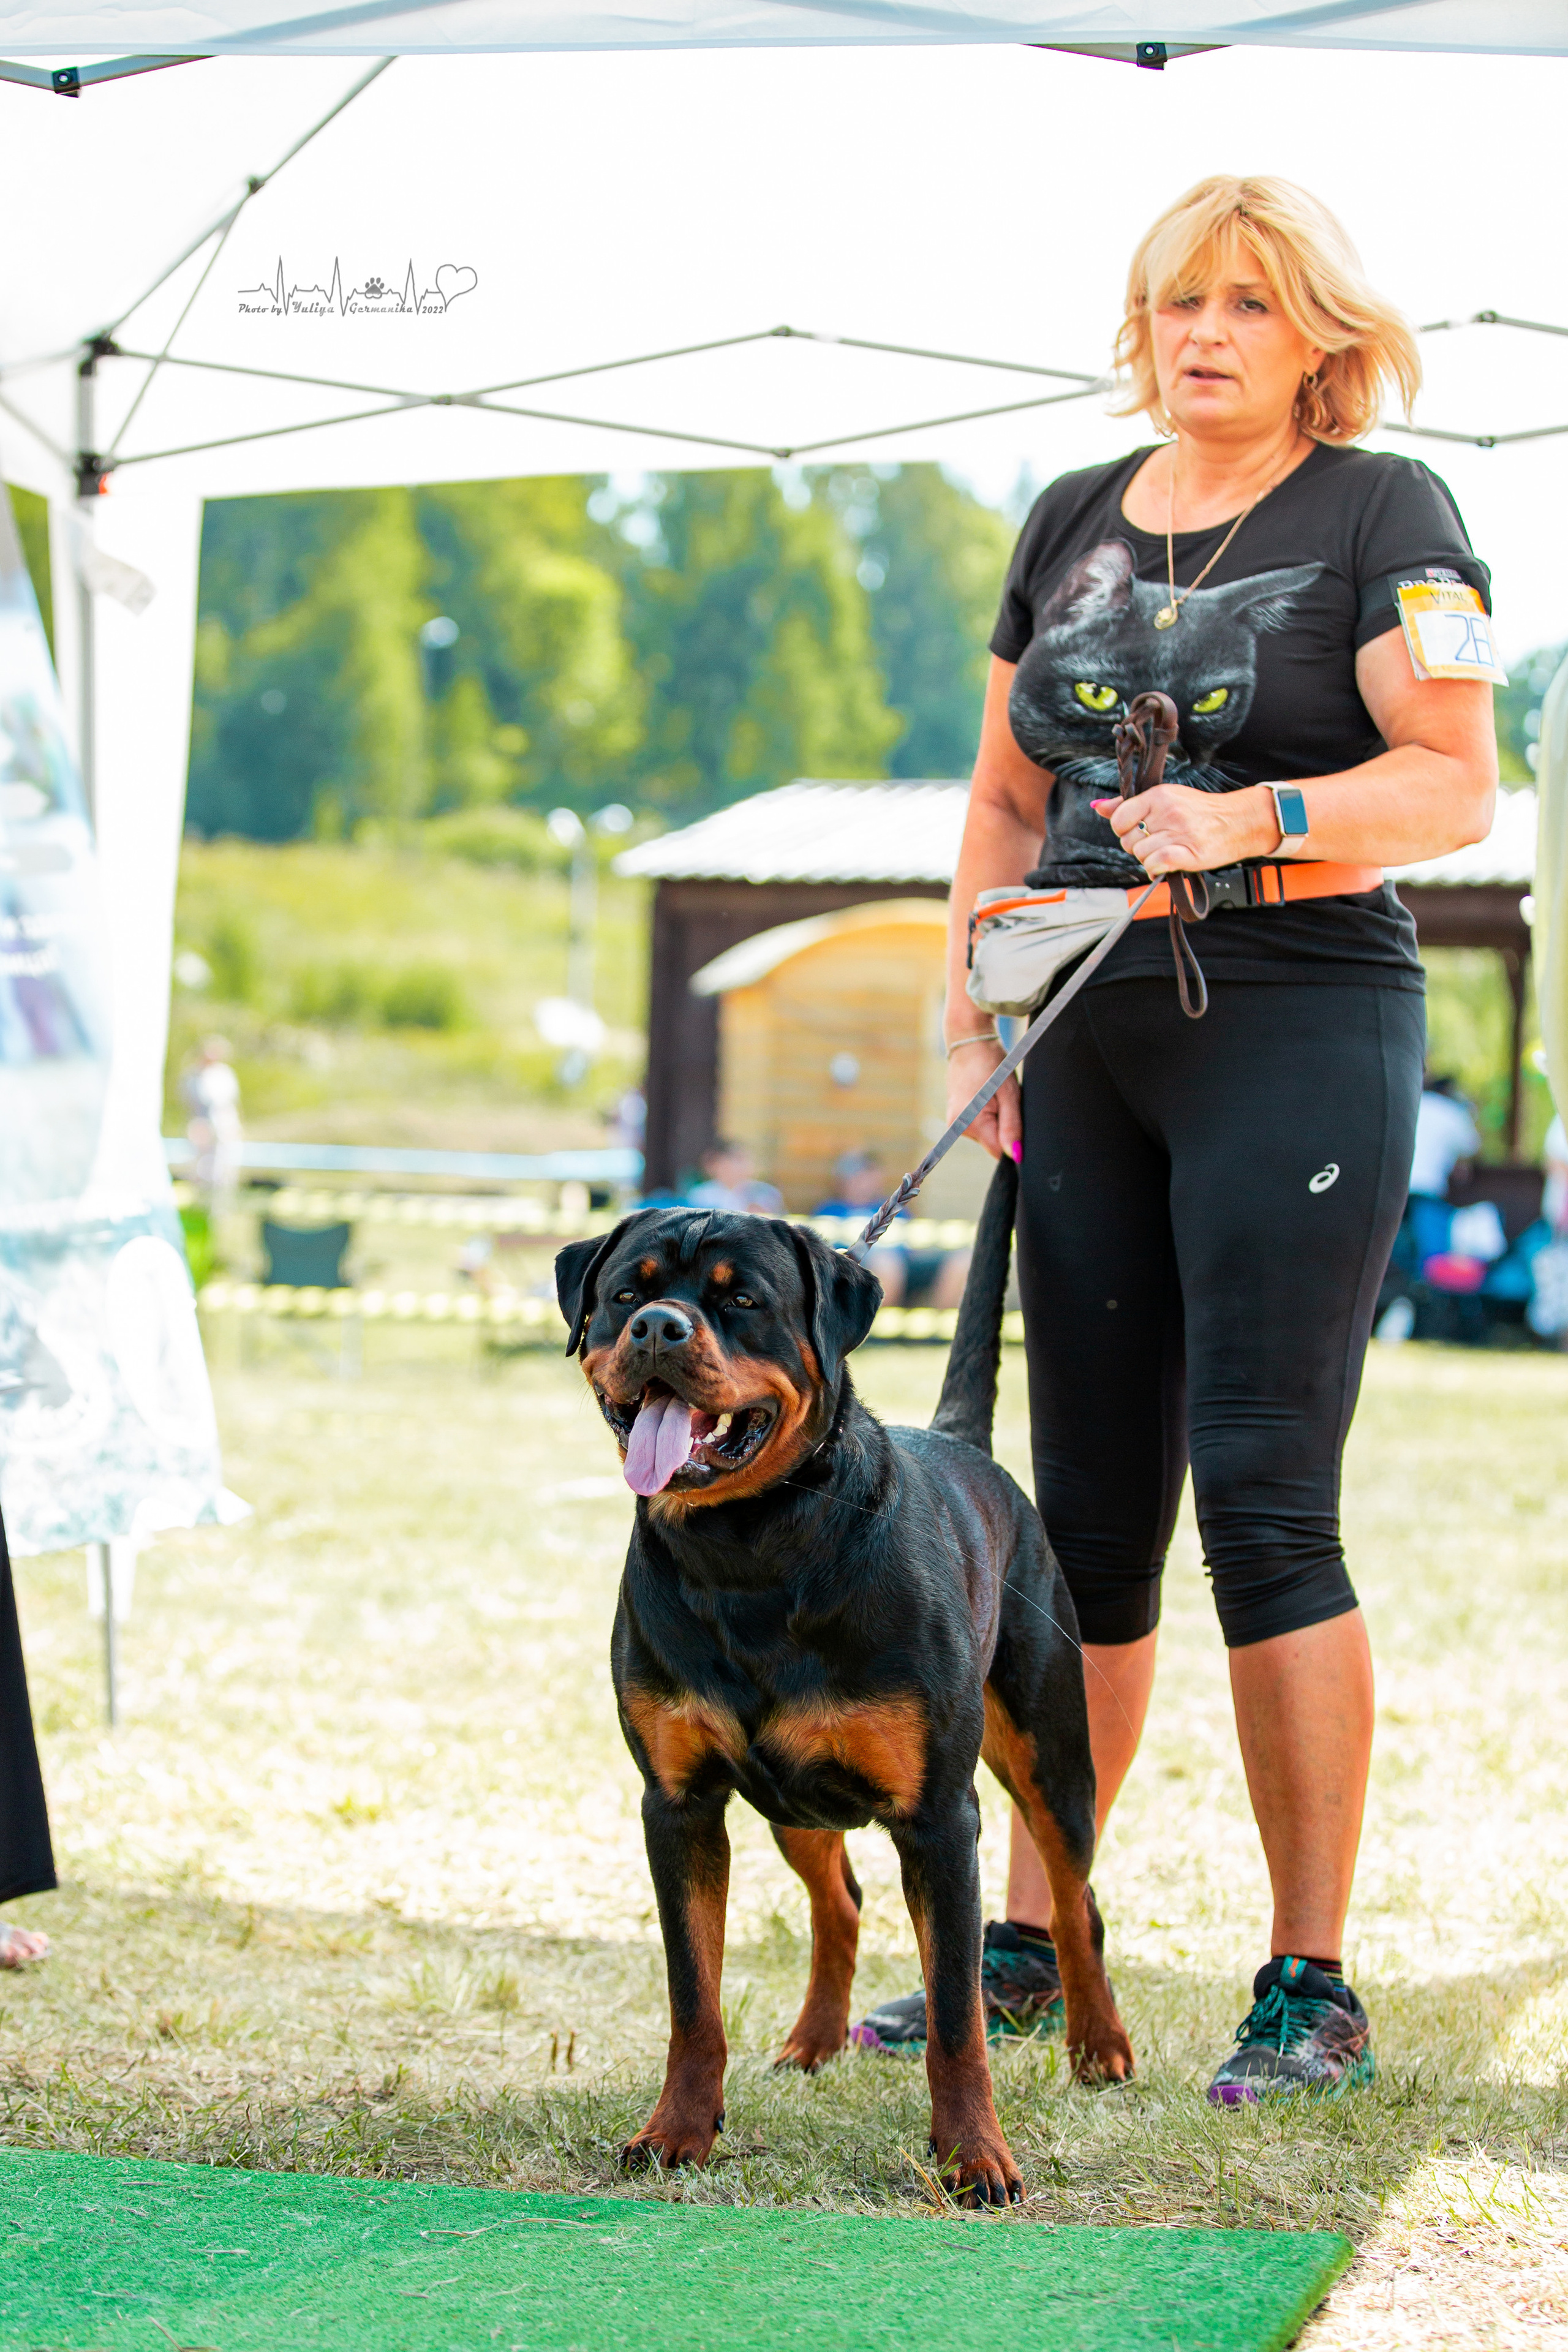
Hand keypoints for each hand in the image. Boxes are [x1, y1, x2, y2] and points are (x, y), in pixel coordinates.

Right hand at [946, 1037, 1020, 1164]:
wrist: (969, 1041)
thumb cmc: (992, 1063)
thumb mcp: (1009, 1094)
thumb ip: (1012, 1127)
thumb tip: (1015, 1155)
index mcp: (970, 1122)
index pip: (998, 1152)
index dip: (1012, 1141)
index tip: (1015, 1117)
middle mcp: (957, 1127)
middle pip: (991, 1143)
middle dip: (1003, 1127)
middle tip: (1004, 1101)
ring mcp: (954, 1122)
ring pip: (986, 1134)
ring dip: (996, 1120)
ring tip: (995, 1095)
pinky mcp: (955, 1116)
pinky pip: (978, 1125)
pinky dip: (987, 1115)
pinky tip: (987, 1096)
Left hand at [1091, 783, 1276, 875]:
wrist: (1238, 822)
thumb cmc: (1199, 813)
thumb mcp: (1165, 799)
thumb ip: (1129, 805)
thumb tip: (1097, 807)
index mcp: (1158, 796)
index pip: (1119, 818)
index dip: (1123, 831)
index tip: (1138, 831)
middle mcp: (1167, 812)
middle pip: (1128, 841)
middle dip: (1138, 847)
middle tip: (1159, 842)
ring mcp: (1179, 832)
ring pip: (1141, 855)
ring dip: (1150, 860)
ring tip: (1167, 852)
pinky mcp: (1190, 852)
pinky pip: (1155, 865)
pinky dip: (1156, 870)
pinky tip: (1165, 865)